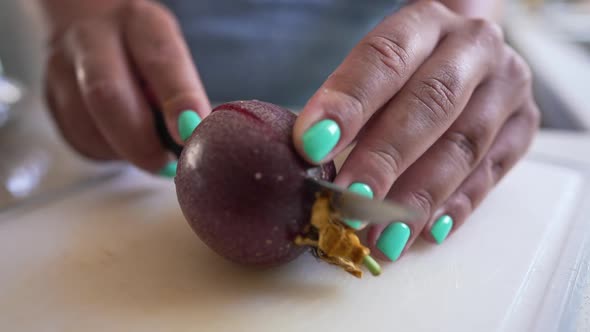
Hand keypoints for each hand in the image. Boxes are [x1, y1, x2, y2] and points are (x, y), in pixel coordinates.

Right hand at [43, 0, 208, 175]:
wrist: (89, 24)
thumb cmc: (141, 48)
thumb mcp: (171, 55)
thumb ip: (181, 92)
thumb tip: (194, 136)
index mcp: (138, 23)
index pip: (160, 60)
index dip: (178, 100)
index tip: (190, 133)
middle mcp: (93, 39)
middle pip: (108, 94)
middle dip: (141, 142)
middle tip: (165, 164)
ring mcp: (63, 67)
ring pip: (88, 126)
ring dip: (124, 151)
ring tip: (147, 150)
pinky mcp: (51, 99)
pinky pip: (80, 140)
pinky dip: (107, 151)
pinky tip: (120, 140)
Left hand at [293, 0, 539, 261]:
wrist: (465, 54)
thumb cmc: (404, 70)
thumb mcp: (376, 70)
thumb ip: (350, 108)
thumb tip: (313, 164)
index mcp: (425, 22)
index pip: (385, 58)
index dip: (348, 103)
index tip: (313, 146)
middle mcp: (473, 47)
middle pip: (430, 104)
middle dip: (385, 159)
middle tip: (349, 202)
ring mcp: (506, 85)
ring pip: (463, 145)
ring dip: (418, 197)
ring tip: (381, 235)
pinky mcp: (524, 124)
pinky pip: (492, 171)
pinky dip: (457, 206)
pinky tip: (426, 232)